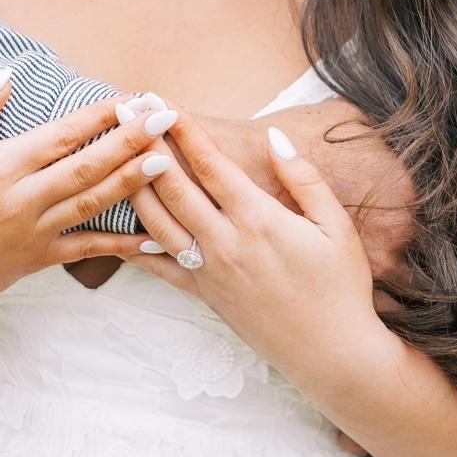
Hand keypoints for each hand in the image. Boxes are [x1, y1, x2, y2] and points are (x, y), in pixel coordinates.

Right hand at [0, 72, 174, 325]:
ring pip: (93, 204)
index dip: (98, 115)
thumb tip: (7, 77)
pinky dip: (120, 245)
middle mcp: (22, 200)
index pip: (60, 135)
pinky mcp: (34, 261)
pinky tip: (151, 236)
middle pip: (88, 165)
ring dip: (133, 181)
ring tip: (167, 161)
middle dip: (131, 140)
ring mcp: (31, 234)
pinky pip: (84, 250)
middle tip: (165, 119)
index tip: (128, 97)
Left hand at [127, 109, 380, 382]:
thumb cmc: (341, 288)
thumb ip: (303, 178)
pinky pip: (160, 266)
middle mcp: (225, 242)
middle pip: (172, 185)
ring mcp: (209, 270)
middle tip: (123, 115)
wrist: (333, 355)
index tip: (162, 100)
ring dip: (133, 184)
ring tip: (115, 156)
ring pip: (157, 221)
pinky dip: (136, 243)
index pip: (210, 163)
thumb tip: (274, 137)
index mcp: (259, 219)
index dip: (184, 128)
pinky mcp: (204, 295)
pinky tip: (117, 224)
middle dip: (145, 145)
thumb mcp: (335, 227)